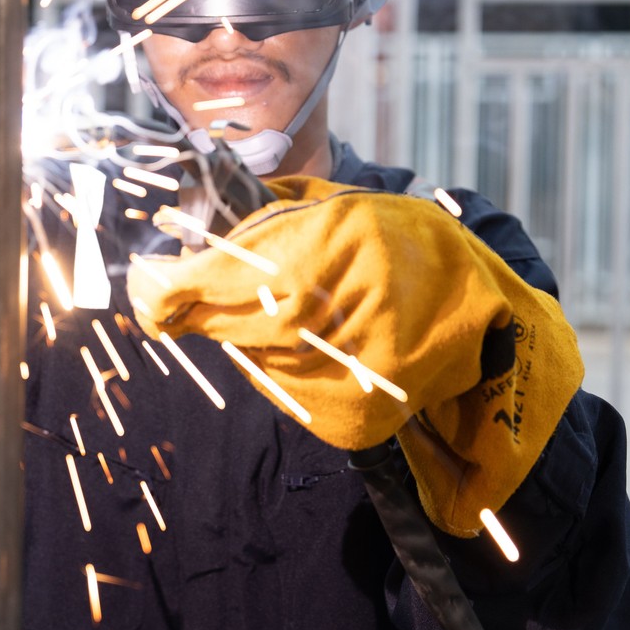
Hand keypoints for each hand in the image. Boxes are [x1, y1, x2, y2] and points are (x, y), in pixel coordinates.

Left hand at [128, 177, 583, 536]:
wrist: (485, 311)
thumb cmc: (402, 245)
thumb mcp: (334, 211)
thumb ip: (260, 224)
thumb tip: (175, 243)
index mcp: (346, 246)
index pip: (233, 278)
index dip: (176, 285)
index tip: (143, 284)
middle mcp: (354, 311)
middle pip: (237, 325)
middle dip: (195, 310)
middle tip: (164, 296)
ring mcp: (359, 373)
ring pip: (256, 362)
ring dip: (240, 341)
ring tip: (267, 314)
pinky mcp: (357, 417)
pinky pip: (286, 393)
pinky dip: (277, 371)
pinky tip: (301, 348)